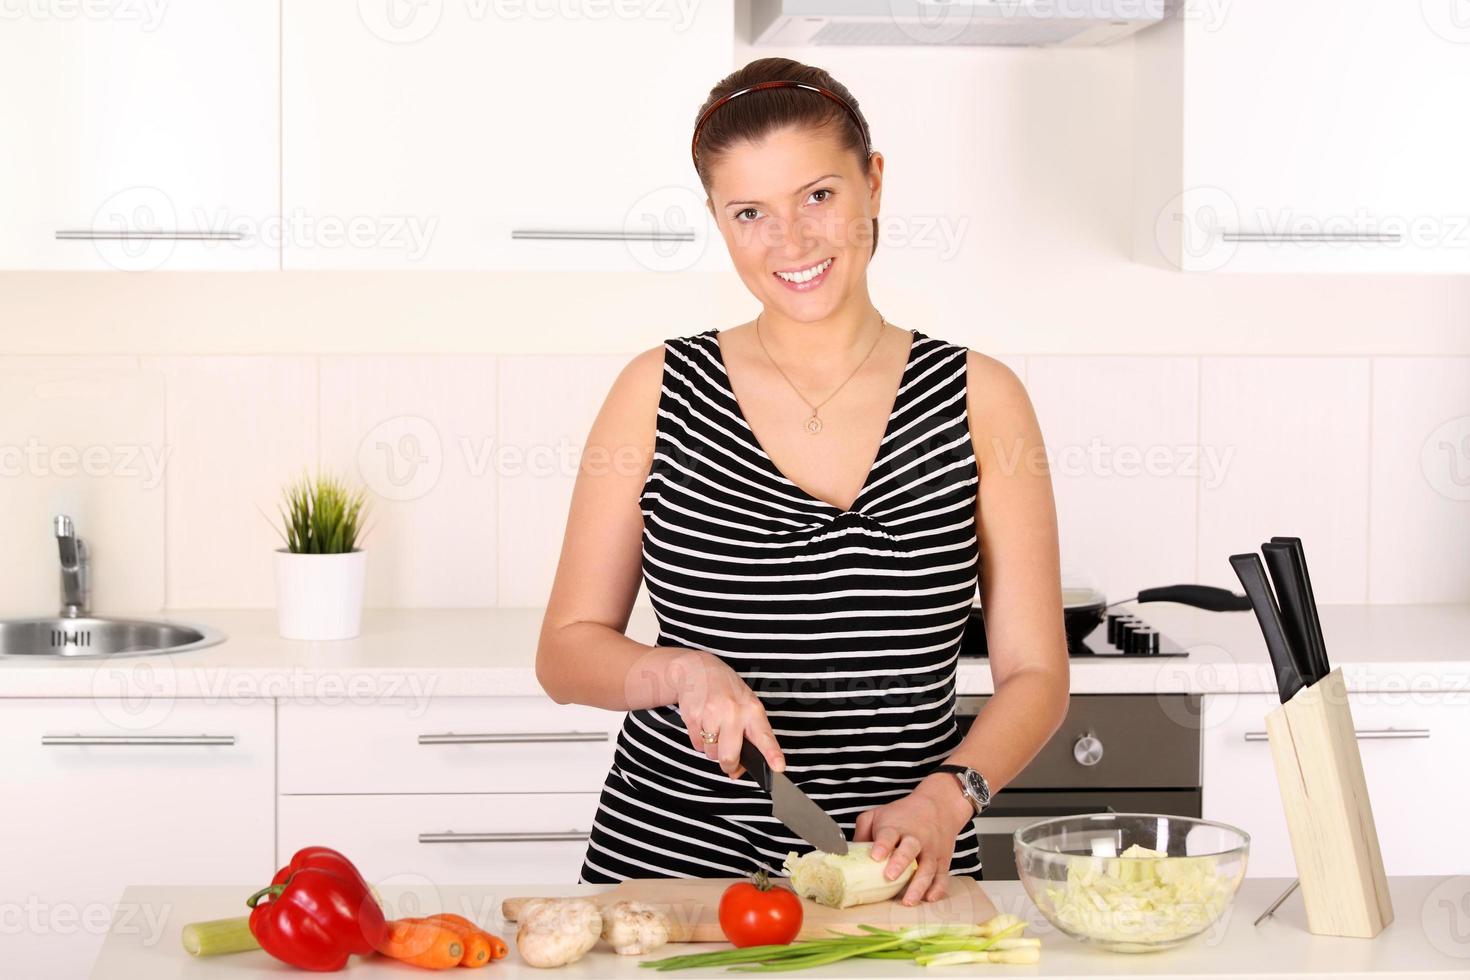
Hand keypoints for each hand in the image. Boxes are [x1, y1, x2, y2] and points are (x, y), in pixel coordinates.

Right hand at [668, 649, 784, 780]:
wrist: (697, 668)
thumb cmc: (725, 688)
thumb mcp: (746, 704)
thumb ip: (747, 735)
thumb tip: (737, 770)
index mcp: (752, 710)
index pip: (765, 736)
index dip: (772, 754)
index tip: (779, 767)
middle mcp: (733, 712)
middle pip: (729, 757)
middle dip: (728, 765)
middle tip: (729, 764)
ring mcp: (712, 715)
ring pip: (711, 754)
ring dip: (712, 749)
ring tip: (714, 728)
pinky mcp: (693, 717)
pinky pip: (697, 745)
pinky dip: (700, 740)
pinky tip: (703, 723)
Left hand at [853, 774, 974, 904]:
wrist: (938, 805)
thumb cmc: (902, 814)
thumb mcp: (878, 814)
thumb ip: (862, 832)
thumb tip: (848, 856)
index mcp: (896, 827)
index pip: (888, 834)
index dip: (882, 845)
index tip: (875, 856)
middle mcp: (915, 839)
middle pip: (909, 850)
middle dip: (900, 863)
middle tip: (889, 877)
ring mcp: (931, 851)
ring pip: (927, 868)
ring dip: (918, 885)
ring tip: (908, 901)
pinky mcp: (943, 861)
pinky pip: (942, 877)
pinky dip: (938, 889)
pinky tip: (929, 899)